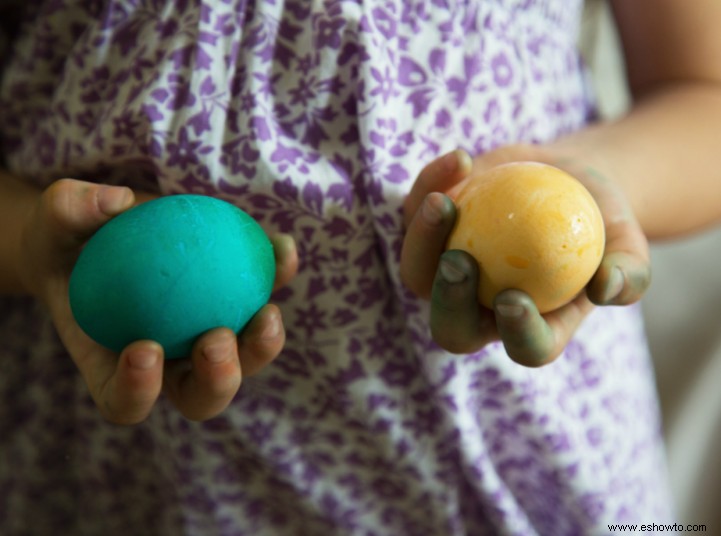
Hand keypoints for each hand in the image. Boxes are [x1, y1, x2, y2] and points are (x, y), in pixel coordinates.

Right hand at [19, 179, 297, 422]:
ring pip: (244, 361)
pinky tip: (283, 247)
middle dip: (216, 380)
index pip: (124, 401)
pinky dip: (277, 276)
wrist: (101, 229)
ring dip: (262, 346)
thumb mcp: (54, 220)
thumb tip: (117, 202)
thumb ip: (70, 210)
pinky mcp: (237, 303)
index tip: (143, 348)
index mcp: (115, 366)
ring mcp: (206, 338)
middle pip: (200, 396)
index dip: (138, 391)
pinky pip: (263, 297)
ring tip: (267, 312)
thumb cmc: (68, 236)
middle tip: (216, 338)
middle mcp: (168, 364)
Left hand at [400, 144, 650, 365]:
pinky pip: (415, 214)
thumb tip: (607, 289)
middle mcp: (482, 308)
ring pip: (416, 270)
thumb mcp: (627, 240)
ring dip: (422, 241)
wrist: (566, 180)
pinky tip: (461, 160)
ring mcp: (446, 270)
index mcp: (532, 325)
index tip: (516, 298)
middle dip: (448, 302)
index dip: (517, 333)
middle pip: (451, 326)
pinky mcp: (429, 228)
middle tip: (459, 261)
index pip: (525, 347)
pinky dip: (432, 185)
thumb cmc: (600, 219)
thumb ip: (628, 270)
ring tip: (444, 202)